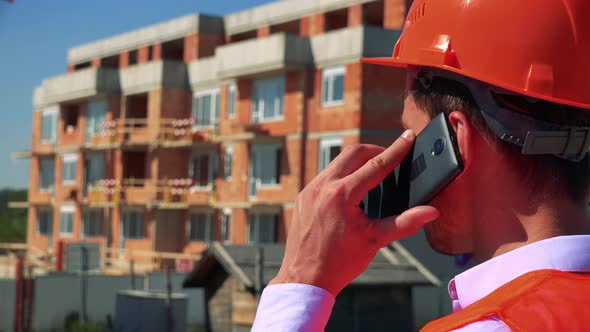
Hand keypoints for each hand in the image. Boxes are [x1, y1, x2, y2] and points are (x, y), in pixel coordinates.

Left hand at [269, 130, 439, 295]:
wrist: (305, 279)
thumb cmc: (339, 263)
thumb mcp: (375, 241)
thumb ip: (405, 223)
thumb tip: (431, 212)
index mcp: (342, 195)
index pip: (377, 165)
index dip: (396, 150)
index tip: (408, 137)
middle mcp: (323, 186)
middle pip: (354, 153)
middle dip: (375, 151)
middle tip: (391, 158)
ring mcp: (310, 190)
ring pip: (337, 162)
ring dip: (357, 162)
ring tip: (373, 173)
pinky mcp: (303, 196)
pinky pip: (325, 175)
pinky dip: (341, 174)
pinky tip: (351, 188)